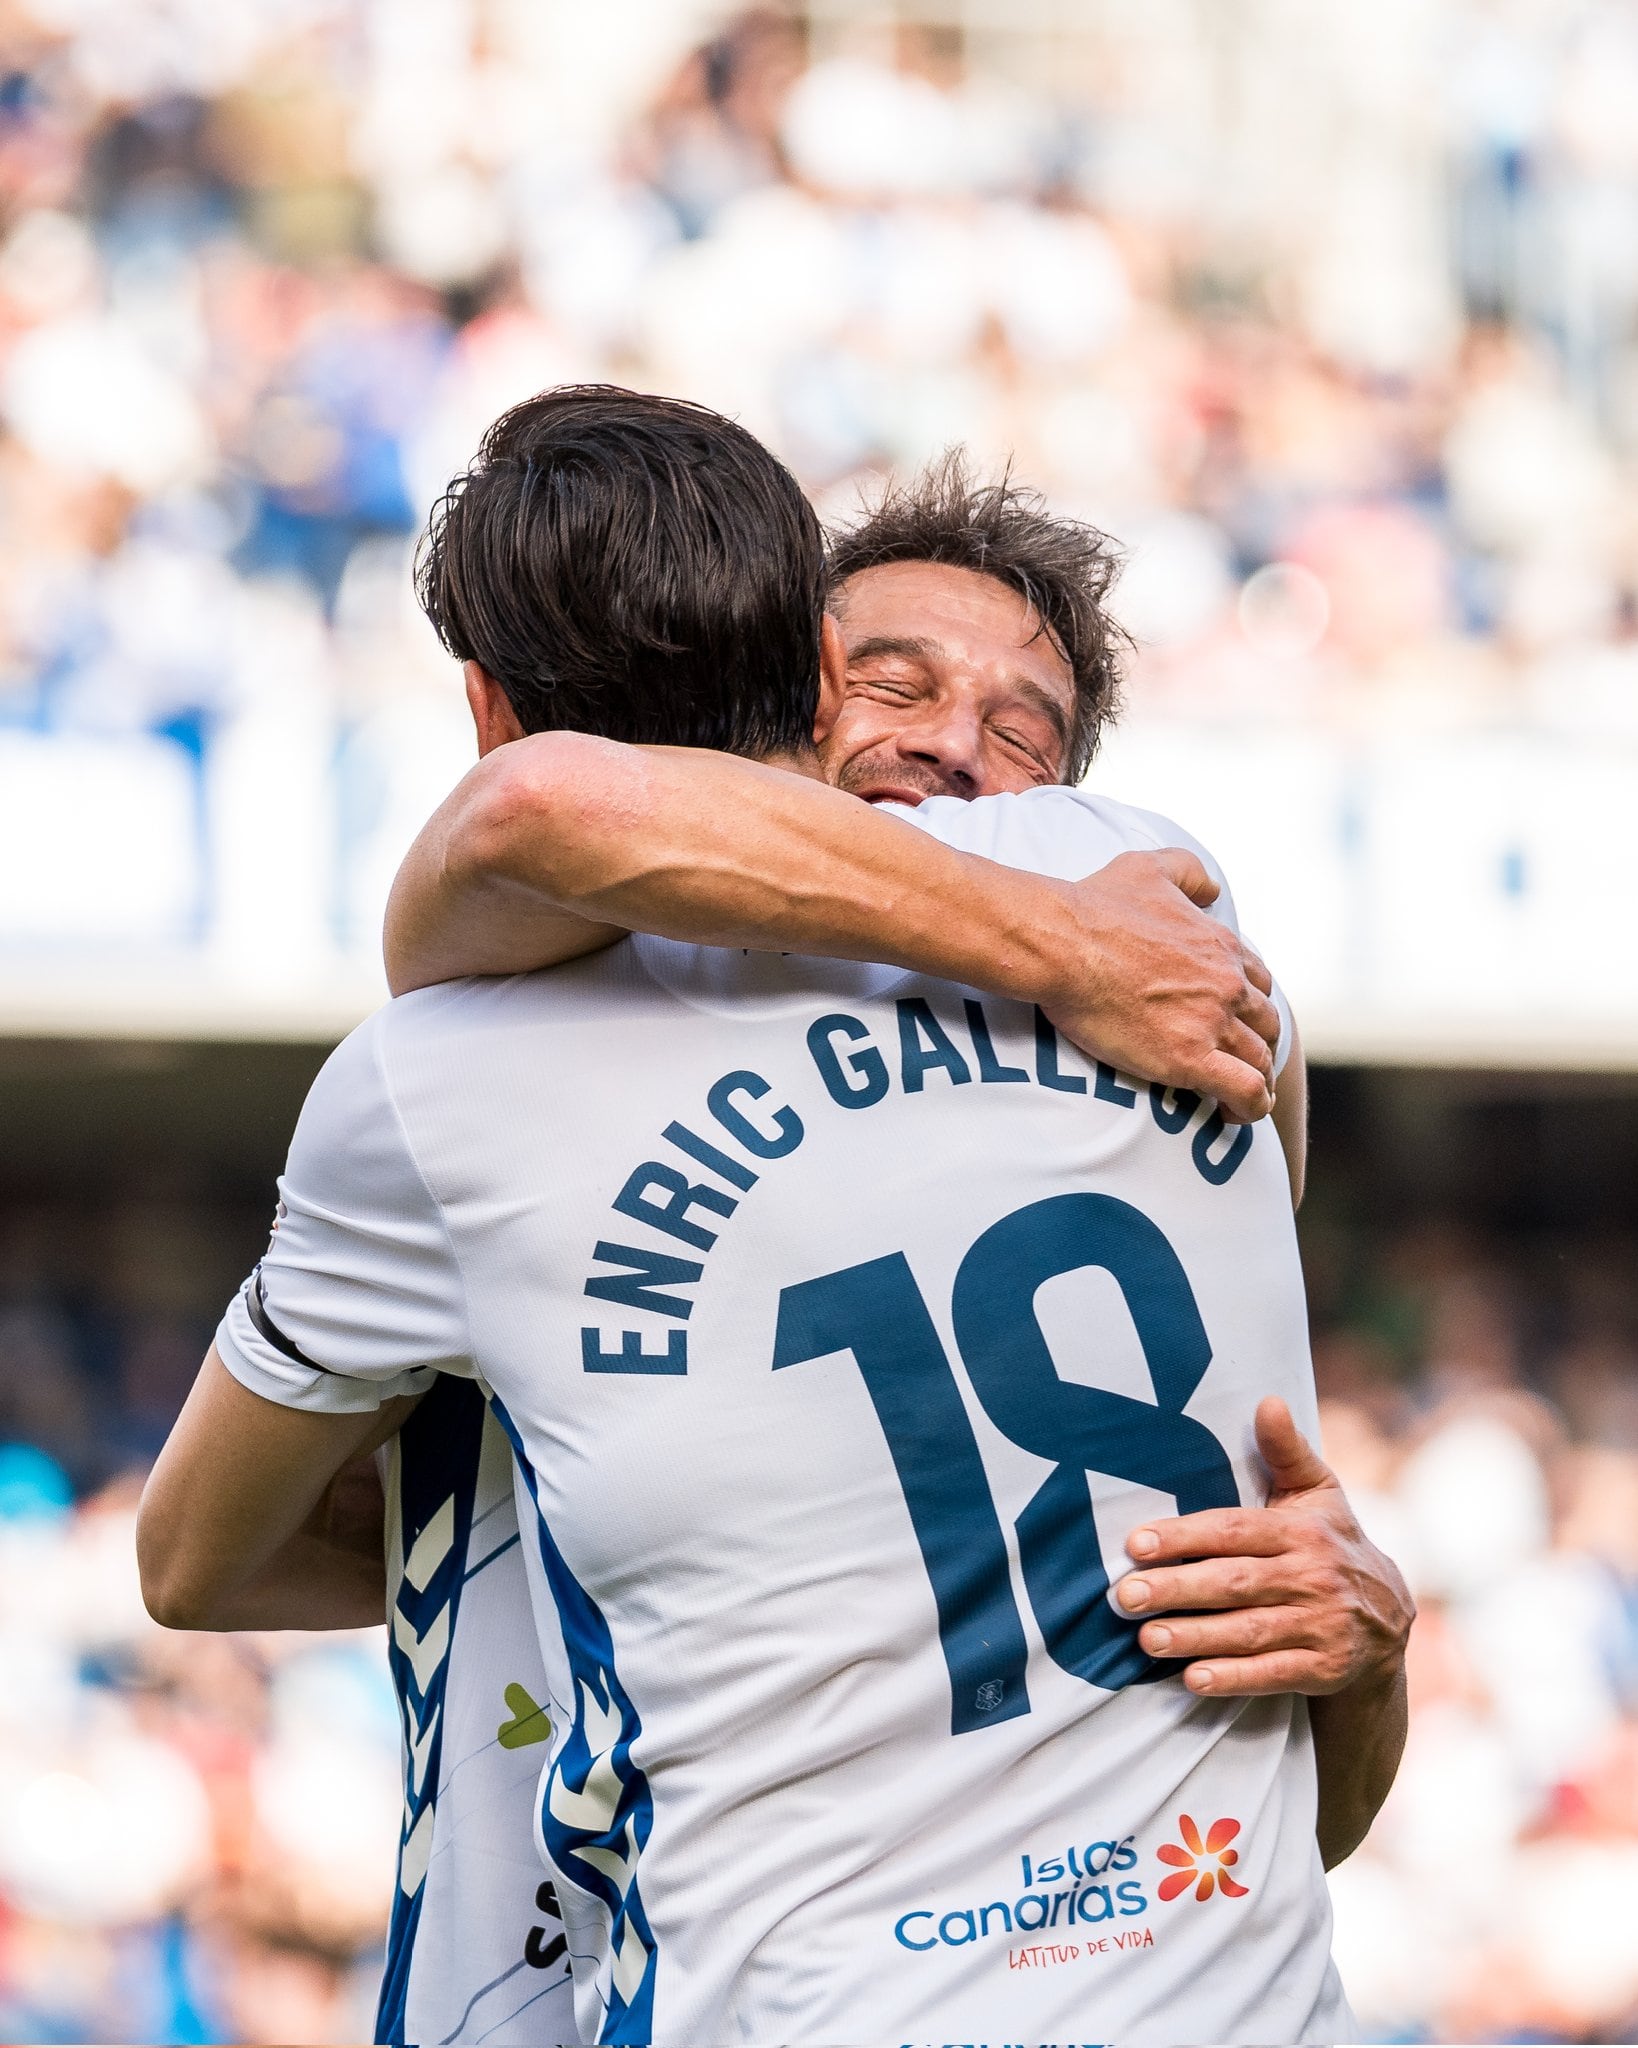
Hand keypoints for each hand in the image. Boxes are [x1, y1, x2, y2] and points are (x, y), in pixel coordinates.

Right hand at [1041, 849, 1280, 1123]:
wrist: (1064, 944)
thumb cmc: (1096, 906)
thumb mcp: (1148, 868)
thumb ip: (1188, 872)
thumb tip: (1213, 890)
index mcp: (1220, 945)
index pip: (1257, 982)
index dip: (1247, 1005)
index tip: (1229, 1022)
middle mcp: (1227, 983)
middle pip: (1265, 1023)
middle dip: (1256, 1043)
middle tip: (1234, 1062)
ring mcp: (1212, 1022)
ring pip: (1260, 1059)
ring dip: (1255, 1079)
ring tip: (1237, 1098)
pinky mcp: (1191, 1058)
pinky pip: (1246, 1090)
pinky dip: (1252, 1106)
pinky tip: (1234, 1115)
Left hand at [1114, 1396, 1413, 1697]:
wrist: (1389, 1622)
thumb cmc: (1330, 1544)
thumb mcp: (1317, 1494)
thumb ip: (1286, 1451)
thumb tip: (1267, 1399)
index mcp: (1303, 1530)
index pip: (1234, 1531)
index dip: (1183, 1535)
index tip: (1134, 1544)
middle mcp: (1315, 1576)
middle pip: (1235, 1582)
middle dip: (1176, 1589)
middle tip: (1124, 1596)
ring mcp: (1323, 1625)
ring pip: (1250, 1631)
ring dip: (1195, 1637)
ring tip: (1146, 1638)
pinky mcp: (1326, 1668)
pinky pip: (1275, 1674)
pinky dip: (1234, 1677)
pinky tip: (1192, 1678)